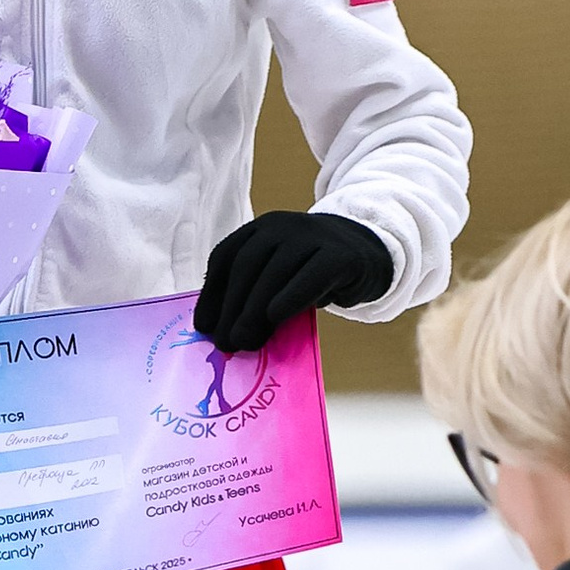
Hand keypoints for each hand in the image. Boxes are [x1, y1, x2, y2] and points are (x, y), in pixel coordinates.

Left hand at [193, 212, 391, 353]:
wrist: (366, 255)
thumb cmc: (313, 274)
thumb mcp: (280, 279)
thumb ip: (255, 296)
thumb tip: (225, 334)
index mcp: (260, 229)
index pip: (226, 257)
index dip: (212, 293)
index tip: (203, 326)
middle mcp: (282, 226)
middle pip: (246, 265)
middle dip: (231, 307)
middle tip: (225, 342)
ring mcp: (312, 236)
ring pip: (275, 271)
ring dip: (254, 310)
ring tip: (244, 341)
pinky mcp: (339, 255)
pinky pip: (310, 276)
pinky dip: (290, 297)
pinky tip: (276, 317)